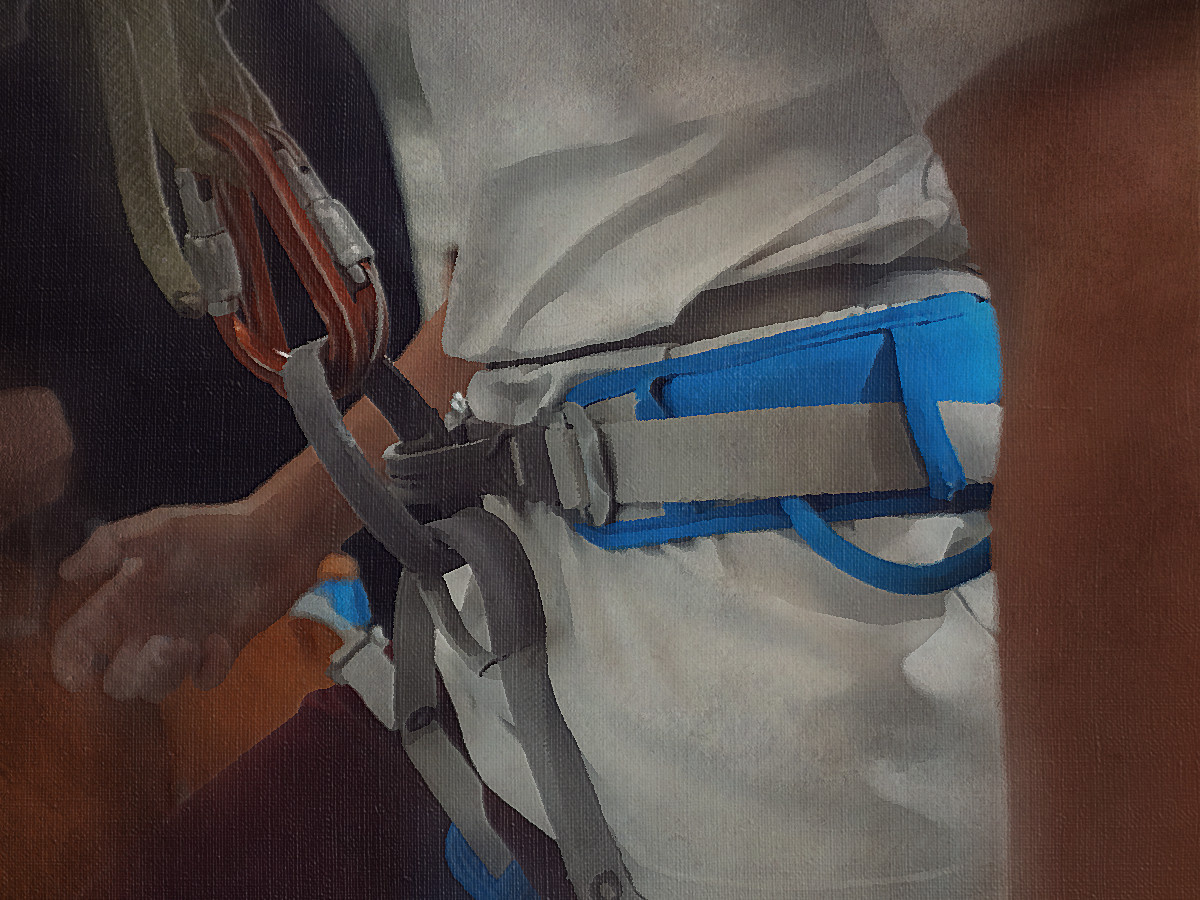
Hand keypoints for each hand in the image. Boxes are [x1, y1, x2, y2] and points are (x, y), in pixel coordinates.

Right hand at [52, 501, 322, 701]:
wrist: (275, 537)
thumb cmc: (217, 528)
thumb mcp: (160, 528)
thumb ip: (109, 545)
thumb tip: (65, 571)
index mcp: (126, 599)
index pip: (80, 642)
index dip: (70, 664)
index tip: (78, 677)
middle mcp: (150, 626)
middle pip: (117, 680)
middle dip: (131, 673)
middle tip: (163, 643)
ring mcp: (186, 640)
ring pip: (155, 687)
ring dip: (165, 673)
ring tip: (189, 642)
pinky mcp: (221, 648)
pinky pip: (205, 680)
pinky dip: (209, 669)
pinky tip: (222, 641)